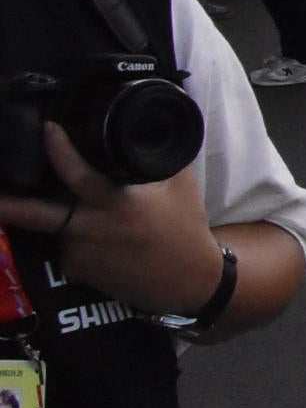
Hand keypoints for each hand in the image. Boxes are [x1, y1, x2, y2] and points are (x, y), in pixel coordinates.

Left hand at [0, 124, 224, 317]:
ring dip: (57, 212)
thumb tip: (155, 125)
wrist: (184, 281)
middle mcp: (89, 228)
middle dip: (5, 204)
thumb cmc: (185, 228)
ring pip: (54, 224)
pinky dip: (75, 235)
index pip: (78, 173)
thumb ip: (162, 157)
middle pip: (34, 214)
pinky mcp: (75, 270)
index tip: (48, 128)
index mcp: (115, 203)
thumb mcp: (181, 185)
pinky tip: (101, 237)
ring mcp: (77, 252)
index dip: (59, 149)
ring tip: (79, 208)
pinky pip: (65, 244)